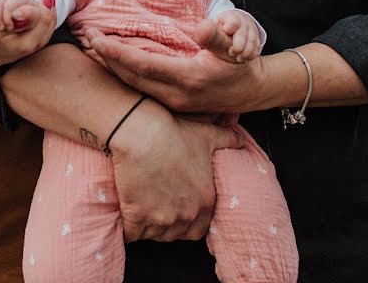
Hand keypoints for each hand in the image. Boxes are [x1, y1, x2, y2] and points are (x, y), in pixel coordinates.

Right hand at [0, 0, 56, 71]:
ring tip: (48, 2)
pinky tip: (46, 11)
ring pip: (32, 47)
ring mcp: (3, 57)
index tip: (19, 9)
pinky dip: (44, 29)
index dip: (7, 25)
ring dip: (45, 24)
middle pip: (22, 45)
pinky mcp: (13, 58)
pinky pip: (34, 46)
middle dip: (39, 22)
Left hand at [85, 20, 268, 112]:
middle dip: (106, 58)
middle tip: (86, 36)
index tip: (97, 38)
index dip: (118, 53)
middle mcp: (175, 94)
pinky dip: (123, 74)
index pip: (144, 65)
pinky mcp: (170, 104)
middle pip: (131, 77)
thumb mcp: (234, 49)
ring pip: (133, 85)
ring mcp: (172, 102)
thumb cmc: (240, 66)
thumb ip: (217, 38)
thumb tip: (203, 26)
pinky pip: (140, 88)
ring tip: (93, 46)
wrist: (250, 93)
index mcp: (188, 78)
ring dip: (111, 66)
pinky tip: (112, 62)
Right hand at [110, 99, 243, 241]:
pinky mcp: (137, 216)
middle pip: (175, 234)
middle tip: (156, 212)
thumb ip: (228, 140)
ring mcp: (161, 218)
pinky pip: (132, 235)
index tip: (176, 212)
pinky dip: (128, 229)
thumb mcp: (208, 134)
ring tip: (141, 213)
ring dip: (148, 228)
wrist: (143, 134)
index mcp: (205, 200)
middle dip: (167, 227)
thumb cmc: (174, 133)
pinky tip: (126, 218)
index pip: (199, 229)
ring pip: (154, 235)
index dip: (187, 222)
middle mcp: (186, 214)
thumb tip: (241, 141)